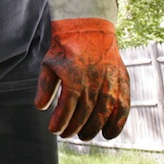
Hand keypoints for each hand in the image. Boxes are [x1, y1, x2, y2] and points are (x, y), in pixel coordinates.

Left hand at [34, 0, 129, 139]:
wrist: (89, 28)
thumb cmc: (65, 48)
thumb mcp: (49, 64)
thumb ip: (45, 86)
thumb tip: (40, 107)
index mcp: (74, 77)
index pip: (67, 108)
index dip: (60, 122)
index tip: (53, 130)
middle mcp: (94, 81)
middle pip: (85, 114)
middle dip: (74, 128)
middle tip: (66, 134)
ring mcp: (110, 82)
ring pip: (103, 114)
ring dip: (93, 129)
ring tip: (83, 135)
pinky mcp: (122, 81)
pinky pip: (123, 106)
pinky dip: (117, 123)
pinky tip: (108, 134)